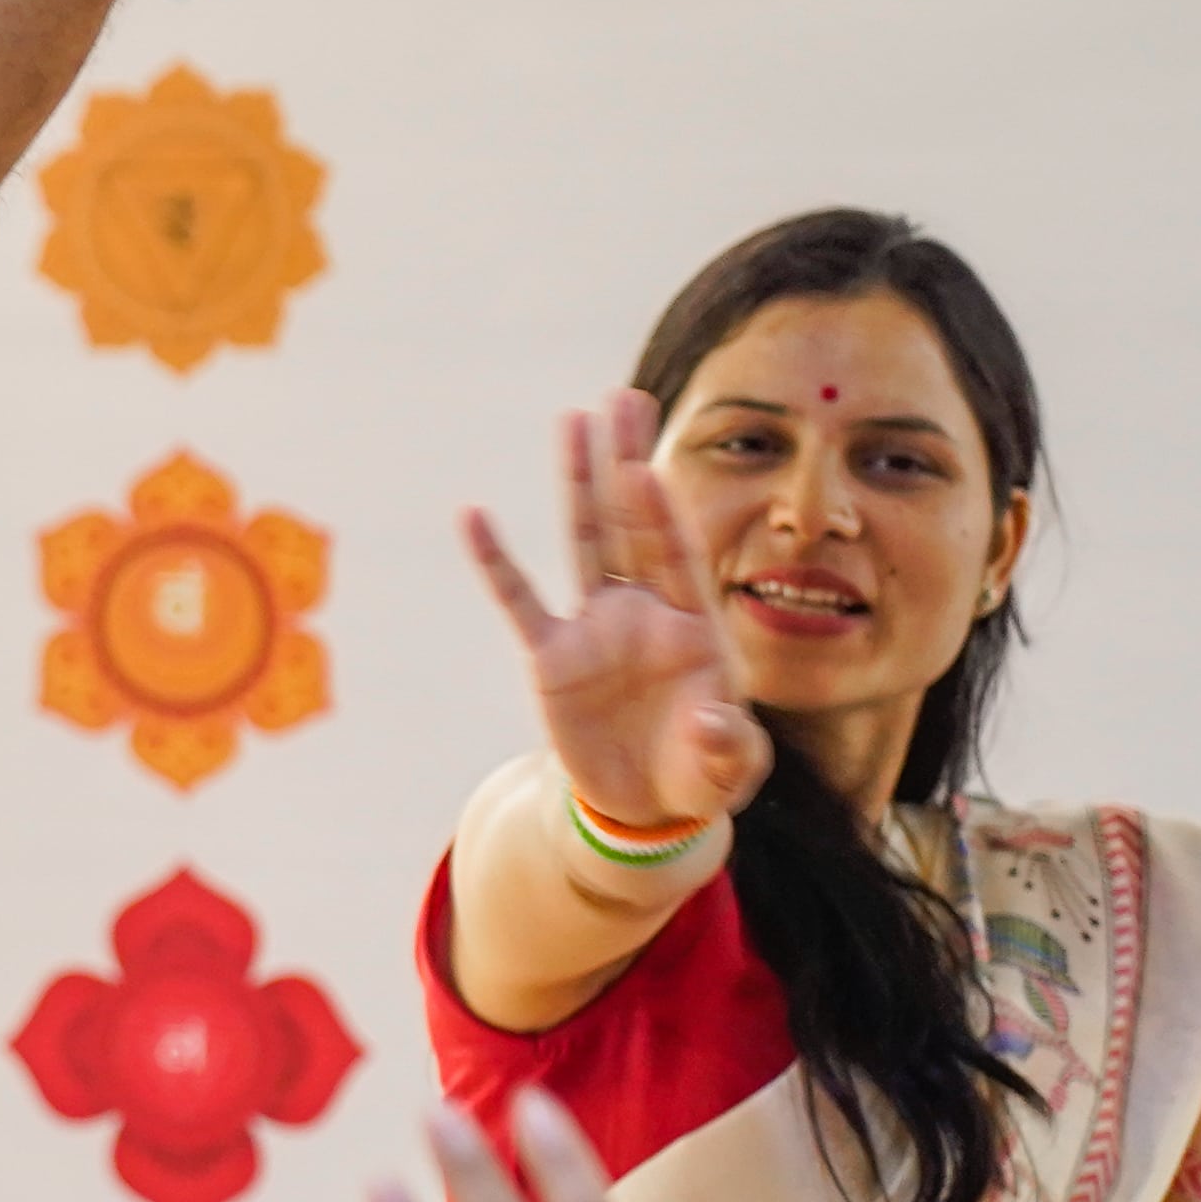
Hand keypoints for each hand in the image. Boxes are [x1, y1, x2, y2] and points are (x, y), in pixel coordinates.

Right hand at [463, 391, 772, 835]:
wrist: (648, 803)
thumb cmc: (700, 773)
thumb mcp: (728, 767)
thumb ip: (727, 744)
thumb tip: (711, 721)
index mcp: (694, 625)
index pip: (676, 557)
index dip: (659, 514)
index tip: (644, 468)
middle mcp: (645, 610)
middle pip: (632, 524)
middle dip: (627, 461)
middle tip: (623, 398)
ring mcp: (595, 627)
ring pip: (584, 540)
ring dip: (578, 481)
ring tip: (574, 419)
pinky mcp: (553, 657)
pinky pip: (519, 600)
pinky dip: (495, 561)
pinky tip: (473, 515)